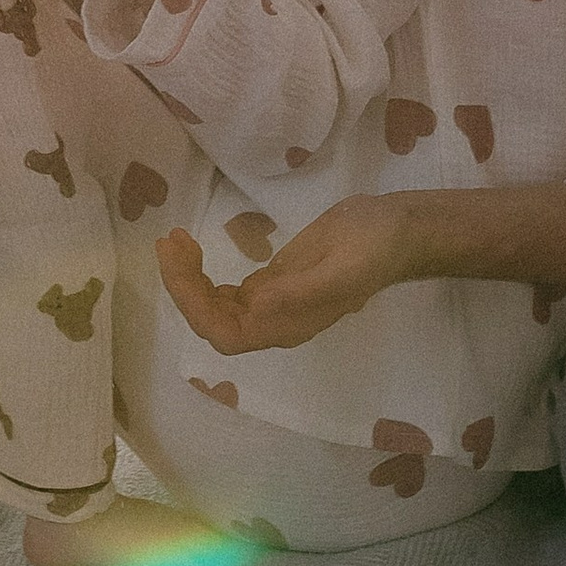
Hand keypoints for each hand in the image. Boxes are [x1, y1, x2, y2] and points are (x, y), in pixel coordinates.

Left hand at [157, 196, 408, 350]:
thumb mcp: (341, 268)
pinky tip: (193, 250)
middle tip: (170, 241)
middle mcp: (275, 321)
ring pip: (215, 305)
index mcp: (289, 326)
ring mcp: (273, 301)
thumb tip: (256, 307)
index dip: (195, 308)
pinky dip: (202, 272)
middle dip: (183, 287)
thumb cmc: (373, 248)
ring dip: (188, 279)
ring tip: (174, 240)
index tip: (179, 264)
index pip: (226, 334)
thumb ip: (300, 291)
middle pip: (212, 320)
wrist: (396, 230)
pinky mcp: (273, 281)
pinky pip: (226, 290)